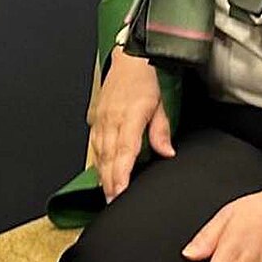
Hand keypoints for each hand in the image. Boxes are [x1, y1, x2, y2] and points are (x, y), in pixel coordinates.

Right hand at [89, 50, 173, 200]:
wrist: (129, 60)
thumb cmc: (147, 80)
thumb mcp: (162, 103)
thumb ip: (162, 129)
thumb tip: (166, 153)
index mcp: (130, 116)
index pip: (124, 150)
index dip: (121, 173)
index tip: (120, 191)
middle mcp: (112, 119)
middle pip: (109, 156)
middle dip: (110, 181)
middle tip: (112, 202)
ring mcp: (101, 119)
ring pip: (99, 152)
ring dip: (102, 174)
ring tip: (107, 193)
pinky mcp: (96, 118)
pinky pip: (95, 144)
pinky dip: (98, 160)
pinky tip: (101, 172)